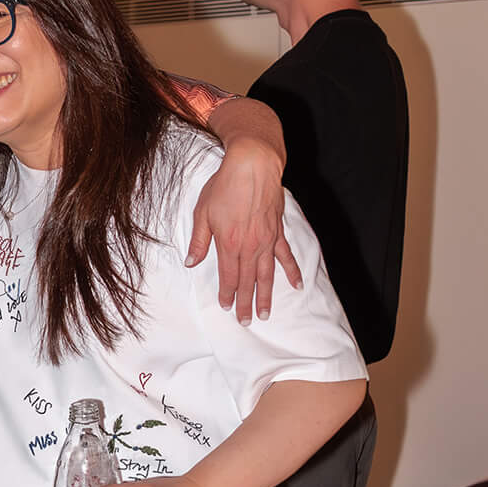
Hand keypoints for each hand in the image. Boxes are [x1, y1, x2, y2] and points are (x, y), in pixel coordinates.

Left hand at [186, 139, 300, 322]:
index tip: (227, 307)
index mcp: (229, 244)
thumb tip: (191, 262)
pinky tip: (296, 285)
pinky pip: (286, 256)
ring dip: (266, 295)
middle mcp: (250, 246)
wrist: (253, 164)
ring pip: (267, 274)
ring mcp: (266, 240)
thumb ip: (199, 241)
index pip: (228, 277)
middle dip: (246, 303)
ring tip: (266, 313)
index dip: (227, 294)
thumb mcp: (203, 212)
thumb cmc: (225, 186)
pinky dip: (292, 271)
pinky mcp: (278, 231)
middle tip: (247, 321)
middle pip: (248, 281)